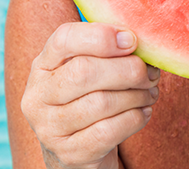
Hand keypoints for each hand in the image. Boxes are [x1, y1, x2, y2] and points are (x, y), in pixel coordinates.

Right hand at [20, 22, 159, 168]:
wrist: (79, 148)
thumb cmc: (92, 96)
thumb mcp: (93, 68)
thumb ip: (108, 50)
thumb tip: (138, 40)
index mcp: (42, 65)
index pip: (64, 38)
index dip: (101, 36)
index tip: (132, 40)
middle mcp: (37, 96)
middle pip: (85, 71)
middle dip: (129, 70)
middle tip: (151, 73)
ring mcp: (48, 128)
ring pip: (101, 103)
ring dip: (136, 95)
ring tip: (150, 92)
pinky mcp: (68, 154)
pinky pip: (108, 132)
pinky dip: (134, 118)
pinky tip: (143, 112)